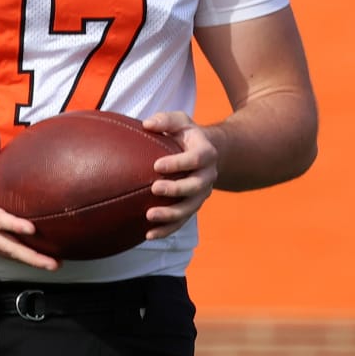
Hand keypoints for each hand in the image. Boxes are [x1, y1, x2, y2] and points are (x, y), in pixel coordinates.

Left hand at [141, 111, 218, 240]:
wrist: (206, 153)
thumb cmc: (187, 135)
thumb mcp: (180, 121)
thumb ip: (165, 120)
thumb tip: (147, 124)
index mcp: (206, 154)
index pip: (195, 160)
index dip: (178, 163)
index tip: (156, 165)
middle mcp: (207, 176)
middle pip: (195, 187)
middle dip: (176, 190)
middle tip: (154, 188)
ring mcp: (201, 194)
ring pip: (190, 209)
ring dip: (171, 215)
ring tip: (149, 216)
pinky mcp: (192, 206)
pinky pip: (182, 221)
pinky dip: (167, 230)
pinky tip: (148, 235)